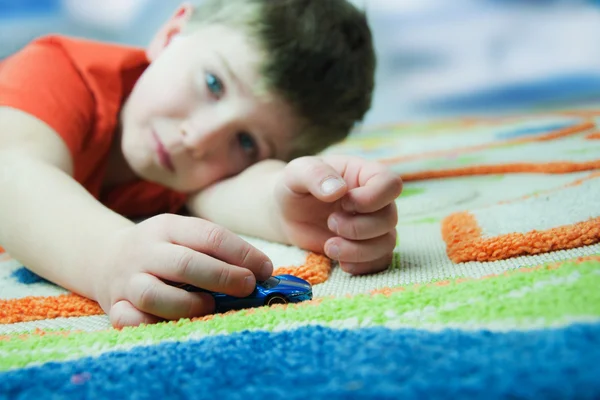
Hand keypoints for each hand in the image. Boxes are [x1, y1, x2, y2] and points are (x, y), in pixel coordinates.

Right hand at [94, 214, 272, 327]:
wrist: (105, 256)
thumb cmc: (164, 250)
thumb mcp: (185, 237)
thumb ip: (217, 252)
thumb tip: (262, 274)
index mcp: (168, 227)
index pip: (209, 236)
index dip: (242, 254)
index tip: (264, 269)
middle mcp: (145, 251)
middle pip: (185, 263)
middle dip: (223, 277)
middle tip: (248, 287)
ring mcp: (127, 280)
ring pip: (153, 294)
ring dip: (188, 304)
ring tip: (209, 306)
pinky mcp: (114, 306)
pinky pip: (128, 320)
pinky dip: (151, 325)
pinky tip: (173, 324)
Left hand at [275, 155, 401, 274]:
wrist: (287, 214)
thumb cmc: (295, 187)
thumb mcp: (296, 172)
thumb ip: (314, 174)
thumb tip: (338, 190)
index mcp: (364, 175)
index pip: (390, 184)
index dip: (371, 198)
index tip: (343, 202)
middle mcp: (376, 201)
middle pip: (389, 218)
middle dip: (357, 227)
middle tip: (330, 223)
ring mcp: (374, 226)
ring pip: (387, 243)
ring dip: (358, 251)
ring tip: (329, 246)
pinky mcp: (367, 249)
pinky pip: (380, 262)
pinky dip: (361, 266)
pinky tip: (339, 261)